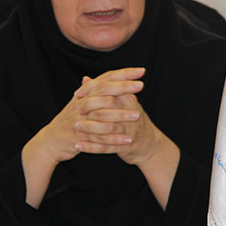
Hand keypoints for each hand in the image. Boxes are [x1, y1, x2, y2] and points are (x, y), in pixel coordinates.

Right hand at [21, 67, 144, 207]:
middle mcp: (81, 104)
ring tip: (138, 115)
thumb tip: (98, 76)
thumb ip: (91, 90)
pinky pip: (99, 138)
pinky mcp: (79, 137)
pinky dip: (114, 140)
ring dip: (121, 115)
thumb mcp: (79, 103)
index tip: (140, 71)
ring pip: (102, 115)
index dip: (123, 74)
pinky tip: (128, 140)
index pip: (105, 79)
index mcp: (84, 94)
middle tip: (141, 85)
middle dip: (123, 88)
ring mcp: (79, 120)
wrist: (50, 141)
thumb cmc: (70, 121)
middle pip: (103, 91)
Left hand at [76, 67, 180, 208]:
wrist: (150, 145)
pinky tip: (78, 146)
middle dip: (91, 108)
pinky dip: (91, 147)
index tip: (78, 94)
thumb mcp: (123, 102)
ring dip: (90, 128)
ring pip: (107, 128)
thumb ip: (105, 90)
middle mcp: (131, 114)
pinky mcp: (126, 147)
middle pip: (109, 108)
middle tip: (76, 110)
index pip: (110, 90)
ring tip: (76, 127)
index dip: (92, 91)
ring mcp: (129, 131)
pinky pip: (106, 147)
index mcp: (129, 101)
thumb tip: (85, 79)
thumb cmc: (133, 120)